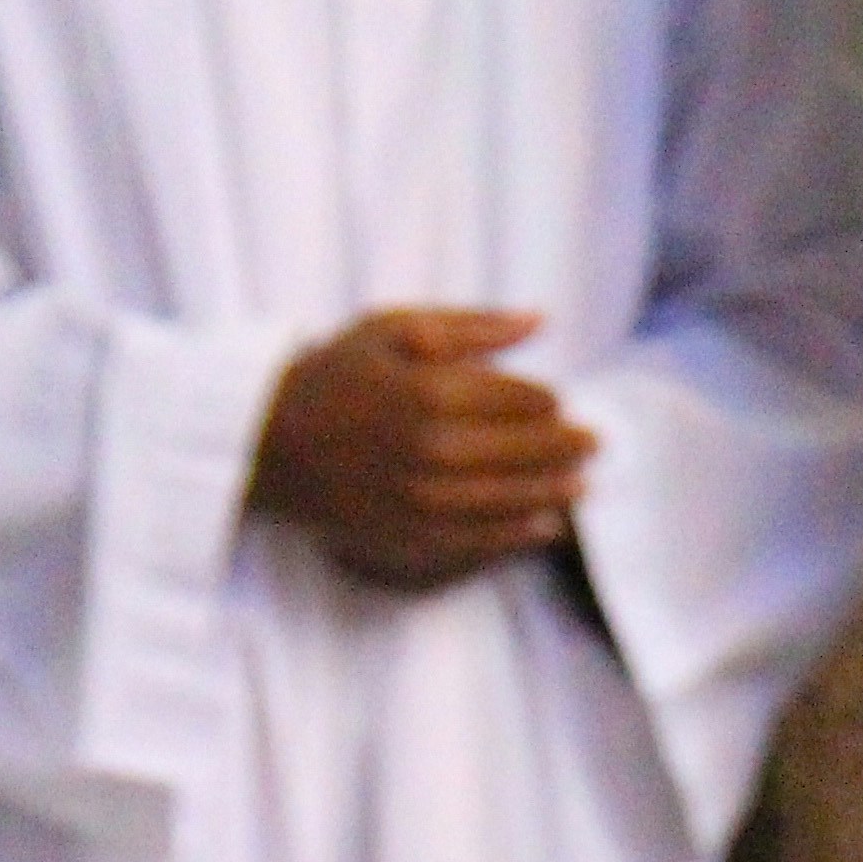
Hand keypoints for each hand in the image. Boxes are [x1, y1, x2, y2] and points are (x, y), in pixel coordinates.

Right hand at [247, 309, 598, 594]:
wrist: (269, 441)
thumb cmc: (335, 375)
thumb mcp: (394, 327)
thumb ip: (470, 325)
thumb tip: (539, 321)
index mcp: (431, 391)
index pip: (518, 399)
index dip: (548, 401)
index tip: (560, 402)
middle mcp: (430, 449)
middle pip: (524, 451)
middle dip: (565, 447)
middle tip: (593, 443)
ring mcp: (419, 499)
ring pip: (509, 499)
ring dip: (553, 492)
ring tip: (581, 485)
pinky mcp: (406, 535)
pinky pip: (476, 539)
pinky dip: (517, 534)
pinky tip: (544, 526)